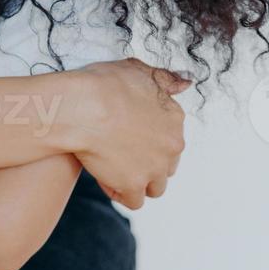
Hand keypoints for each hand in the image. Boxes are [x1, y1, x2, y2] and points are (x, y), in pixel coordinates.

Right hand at [62, 59, 189, 210]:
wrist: (82, 107)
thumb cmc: (103, 85)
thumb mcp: (138, 69)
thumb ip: (165, 79)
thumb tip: (186, 82)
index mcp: (174, 117)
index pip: (170, 138)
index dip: (148, 138)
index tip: (127, 133)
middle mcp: (172, 145)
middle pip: (167, 165)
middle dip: (147, 163)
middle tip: (119, 152)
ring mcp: (155, 167)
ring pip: (155, 187)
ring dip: (138, 181)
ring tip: (113, 168)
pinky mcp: (134, 184)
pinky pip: (133, 200)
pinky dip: (119, 192)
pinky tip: (105, 177)